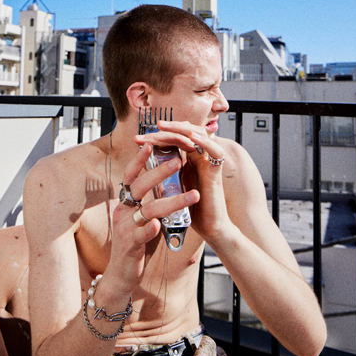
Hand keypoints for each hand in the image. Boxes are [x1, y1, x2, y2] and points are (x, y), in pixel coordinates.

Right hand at [112, 142, 199, 284]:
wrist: (122, 275)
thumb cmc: (136, 243)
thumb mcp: (142, 219)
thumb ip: (151, 202)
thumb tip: (168, 181)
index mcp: (126, 204)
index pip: (131, 177)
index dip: (139, 160)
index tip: (150, 144)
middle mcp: (123, 212)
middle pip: (139, 187)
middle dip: (158, 173)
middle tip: (177, 161)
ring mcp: (125, 229)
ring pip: (148, 211)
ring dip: (171, 202)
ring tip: (193, 195)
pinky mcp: (130, 246)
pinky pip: (140, 235)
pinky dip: (149, 229)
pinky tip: (158, 225)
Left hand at [135, 120, 231, 241]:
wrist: (210, 228)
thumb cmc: (193, 211)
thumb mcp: (174, 189)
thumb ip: (166, 176)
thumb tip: (146, 168)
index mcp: (188, 161)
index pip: (175, 139)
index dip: (158, 136)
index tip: (138, 139)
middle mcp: (199, 158)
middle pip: (185, 132)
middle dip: (165, 129)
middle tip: (146, 132)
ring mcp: (209, 163)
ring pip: (199, 135)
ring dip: (180, 129)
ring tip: (163, 127)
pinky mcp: (217, 172)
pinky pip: (215, 151)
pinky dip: (204, 142)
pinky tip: (191, 138)